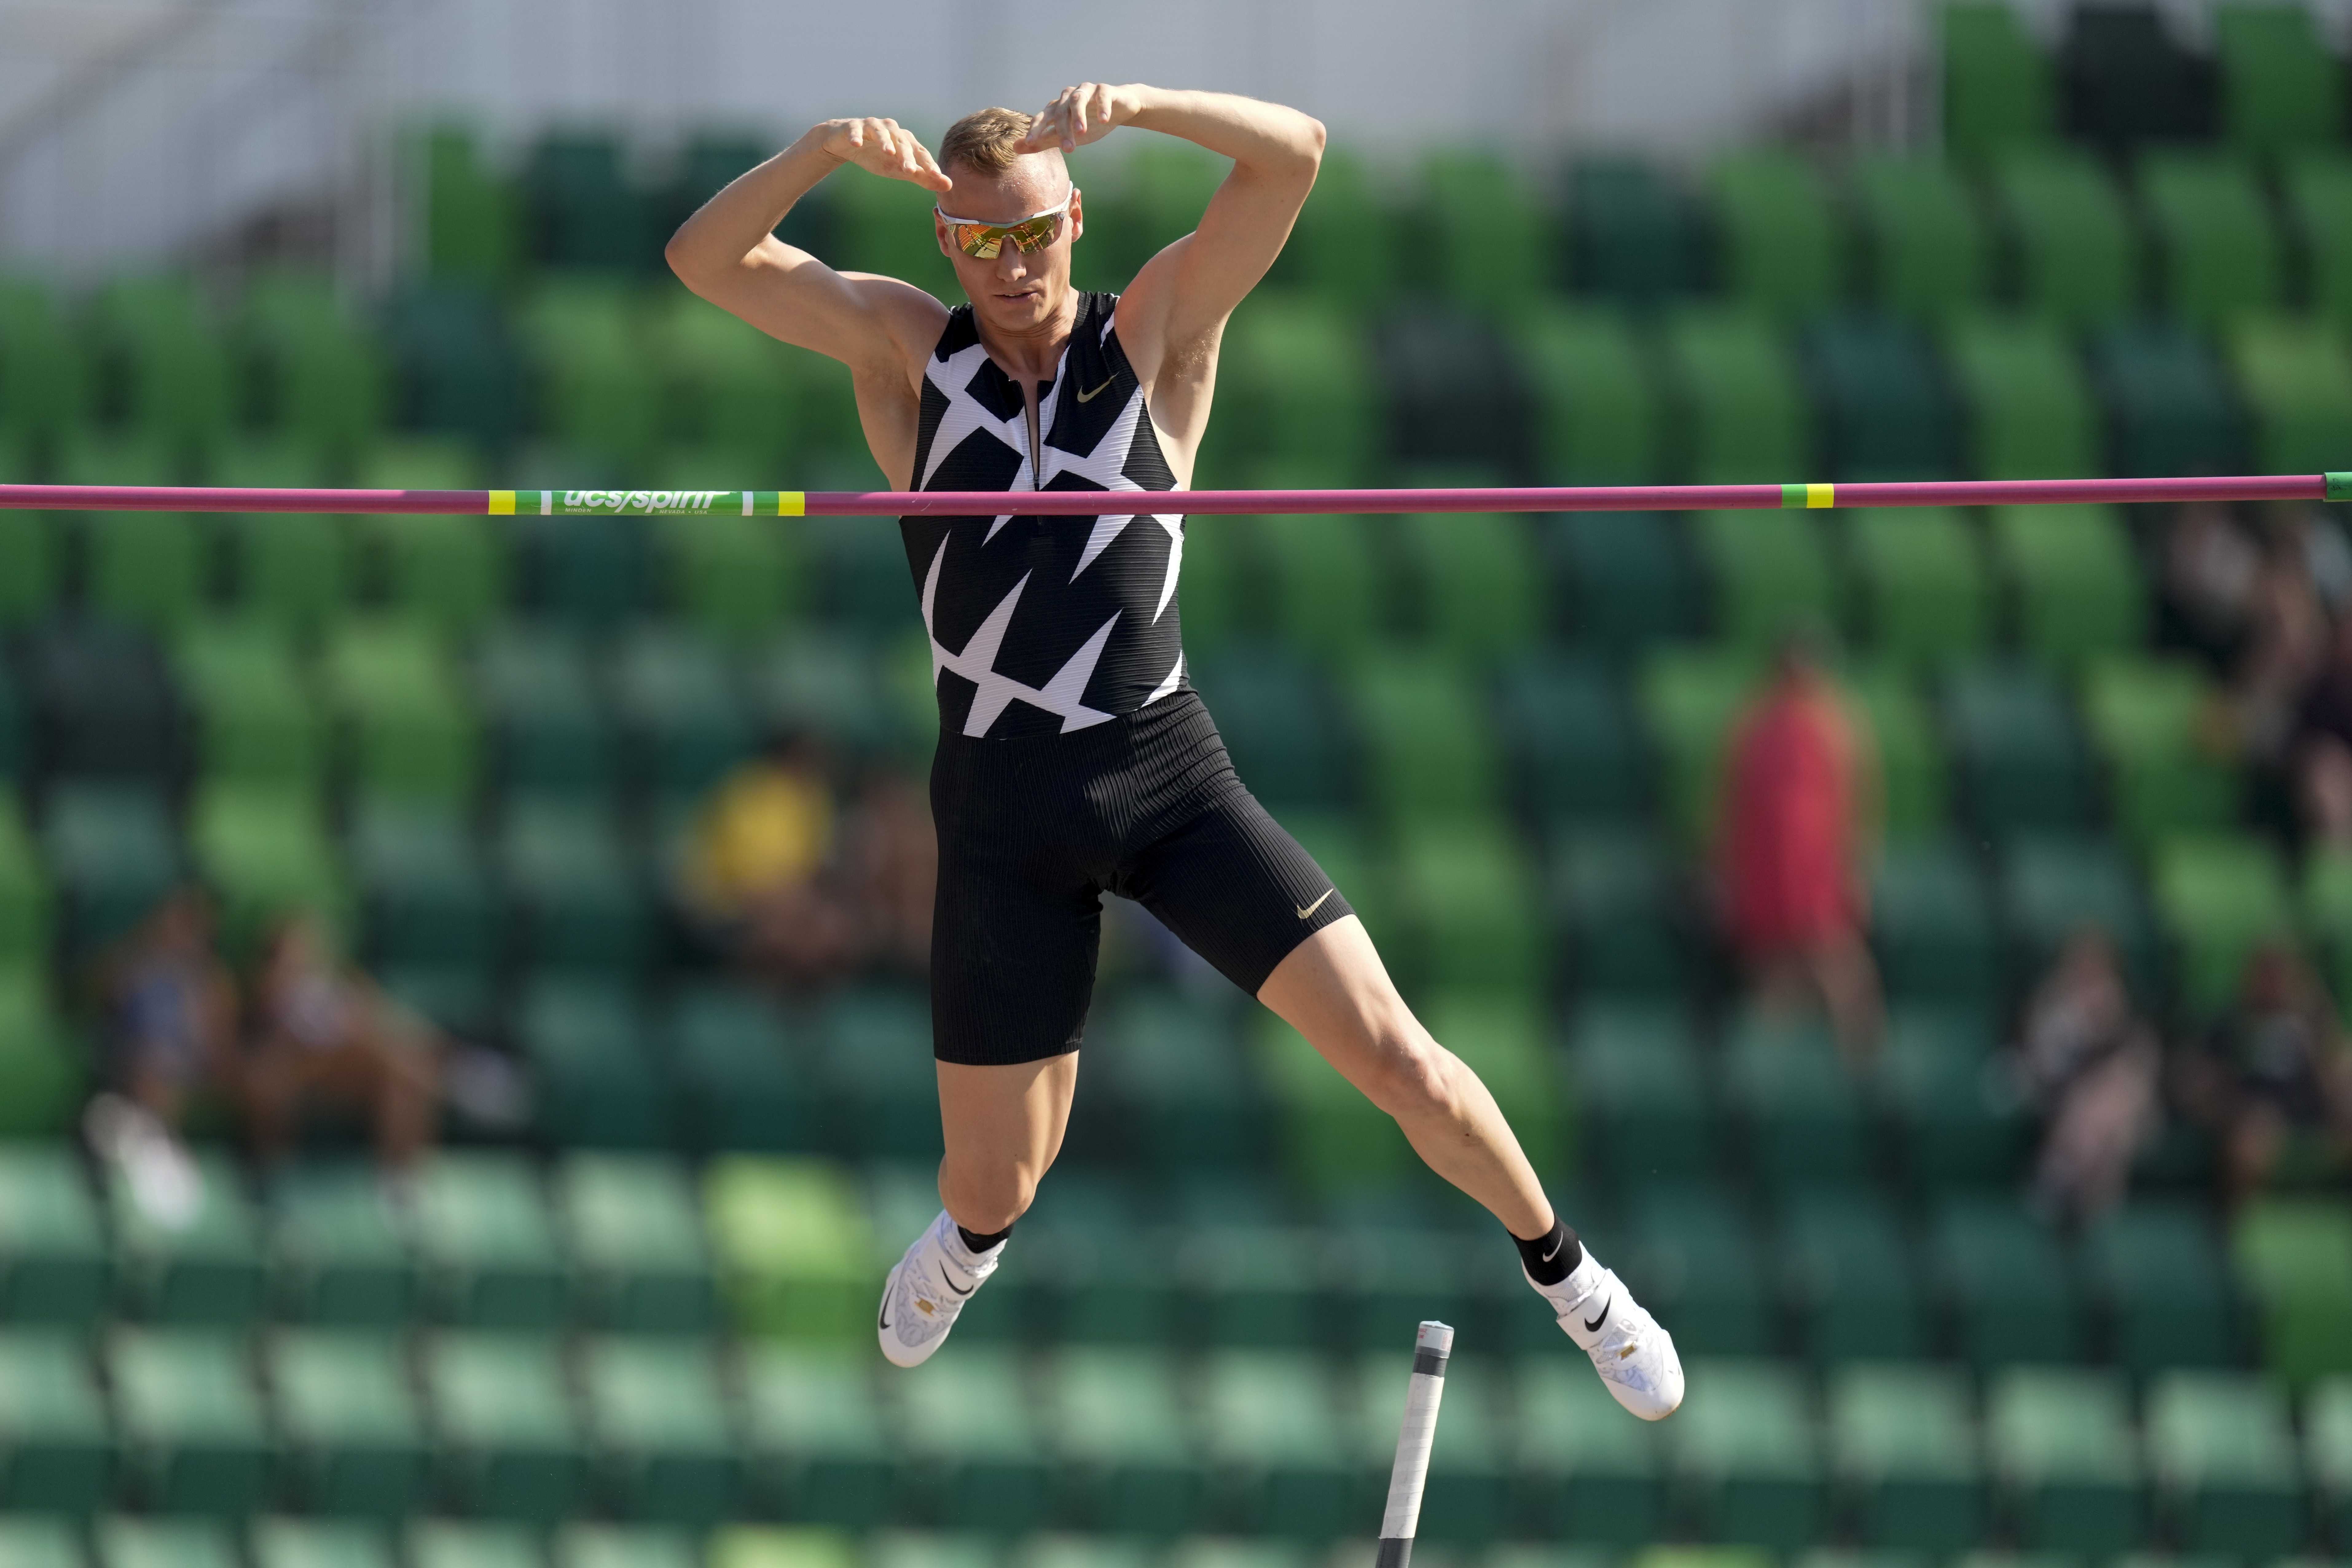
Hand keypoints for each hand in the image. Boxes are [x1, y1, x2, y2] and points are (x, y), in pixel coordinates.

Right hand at [814, 117, 950, 192]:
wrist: (847, 144)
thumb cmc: (878, 156)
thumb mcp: (900, 169)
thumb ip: (923, 177)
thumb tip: (949, 185)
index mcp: (906, 140)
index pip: (920, 152)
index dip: (928, 163)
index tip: (936, 175)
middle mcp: (892, 129)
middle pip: (902, 142)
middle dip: (907, 156)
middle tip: (910, 171)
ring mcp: (873, 126)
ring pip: (881, 132)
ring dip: (885, 141)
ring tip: (889, 152)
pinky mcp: (854, 126)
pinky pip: (855, 130)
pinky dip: (856, 136)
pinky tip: (856, 144)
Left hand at [1016, 83, 1139, 153]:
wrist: (1119, 109)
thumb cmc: (1090, 122)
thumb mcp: (1065, 135)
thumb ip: (1043, 141)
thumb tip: (1015, 148)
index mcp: (1057, 107)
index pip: (1042, 117)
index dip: (1036, 129)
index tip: (1030, 143)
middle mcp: (1068, 96)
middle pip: (1061, 112)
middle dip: (1063, 131)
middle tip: (1069, 150)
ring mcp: (1086, 90)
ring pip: (1077, 101)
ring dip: (1078, 116)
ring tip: (1081, 132)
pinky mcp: (1104, 90)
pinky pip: (1101, 95)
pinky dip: (1101, 107)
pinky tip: (1103, 120)